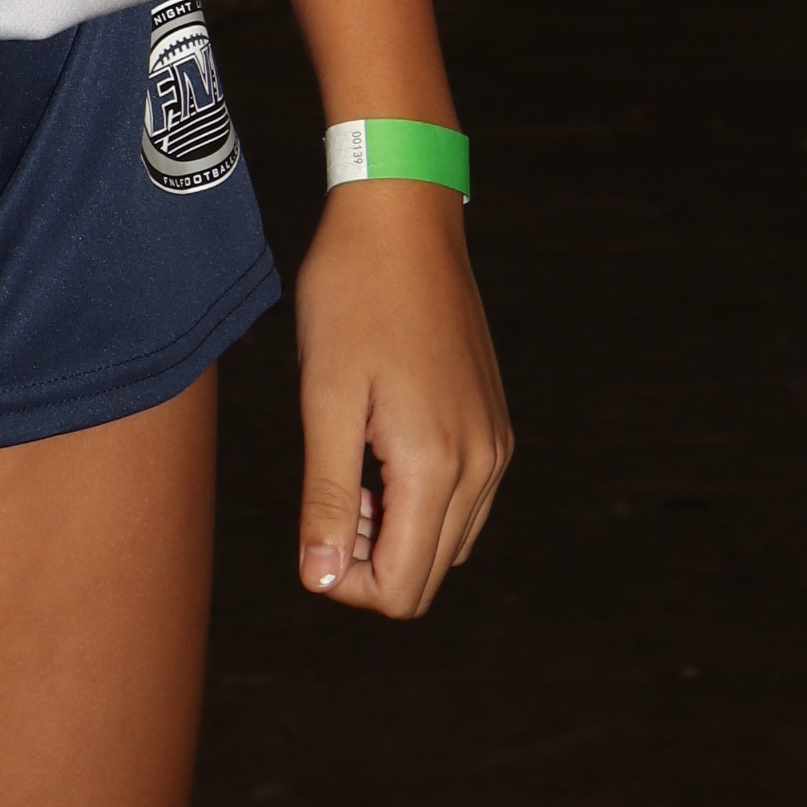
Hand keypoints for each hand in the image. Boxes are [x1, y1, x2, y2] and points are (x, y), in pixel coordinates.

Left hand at [293, 181, 510, 616]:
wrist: (404, 215)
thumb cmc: (352, 294)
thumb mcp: (325, 396)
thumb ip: (328, 496)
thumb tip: (320, 579)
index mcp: (437, 464)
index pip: (402, 590)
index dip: (345, 581)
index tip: (310, 527)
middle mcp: (482, 465)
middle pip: (428, 576)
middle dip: (369, 557)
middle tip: (328, 481)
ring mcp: (495, 445)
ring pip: (448, 542)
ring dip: (395, 529)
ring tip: (351, 457)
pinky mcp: (494, 423)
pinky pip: (464, 500)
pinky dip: (420, 498)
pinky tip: (380, 442)